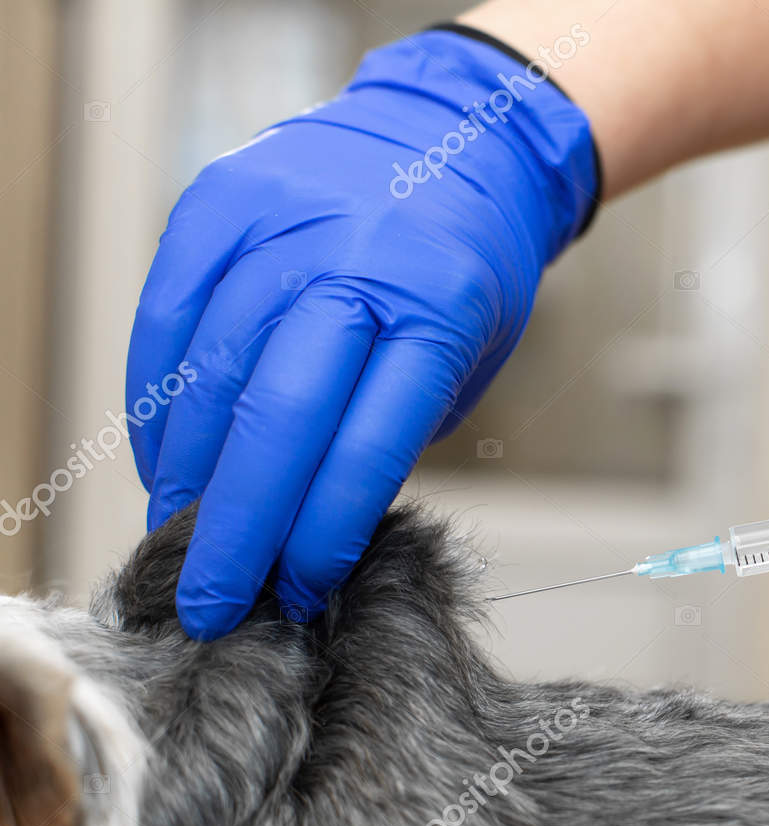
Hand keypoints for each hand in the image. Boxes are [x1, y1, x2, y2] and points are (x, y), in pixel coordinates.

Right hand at [125, 27, 597, 638]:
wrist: (452, 141)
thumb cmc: (464, 271)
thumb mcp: (467, 357)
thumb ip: (391, 431)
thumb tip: (302, 536)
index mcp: (438, 309)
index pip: (367, 444)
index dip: (323, 530)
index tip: (296, 589)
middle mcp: (356, 262)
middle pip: (277, 416)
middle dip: (238, 526)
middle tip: (211, 600)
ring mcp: (281, 224)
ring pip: (211, 372)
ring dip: (190, 473)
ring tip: (184, 538)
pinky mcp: (219, 201)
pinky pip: (168, 317)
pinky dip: (159, 401)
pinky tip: (165, 460)